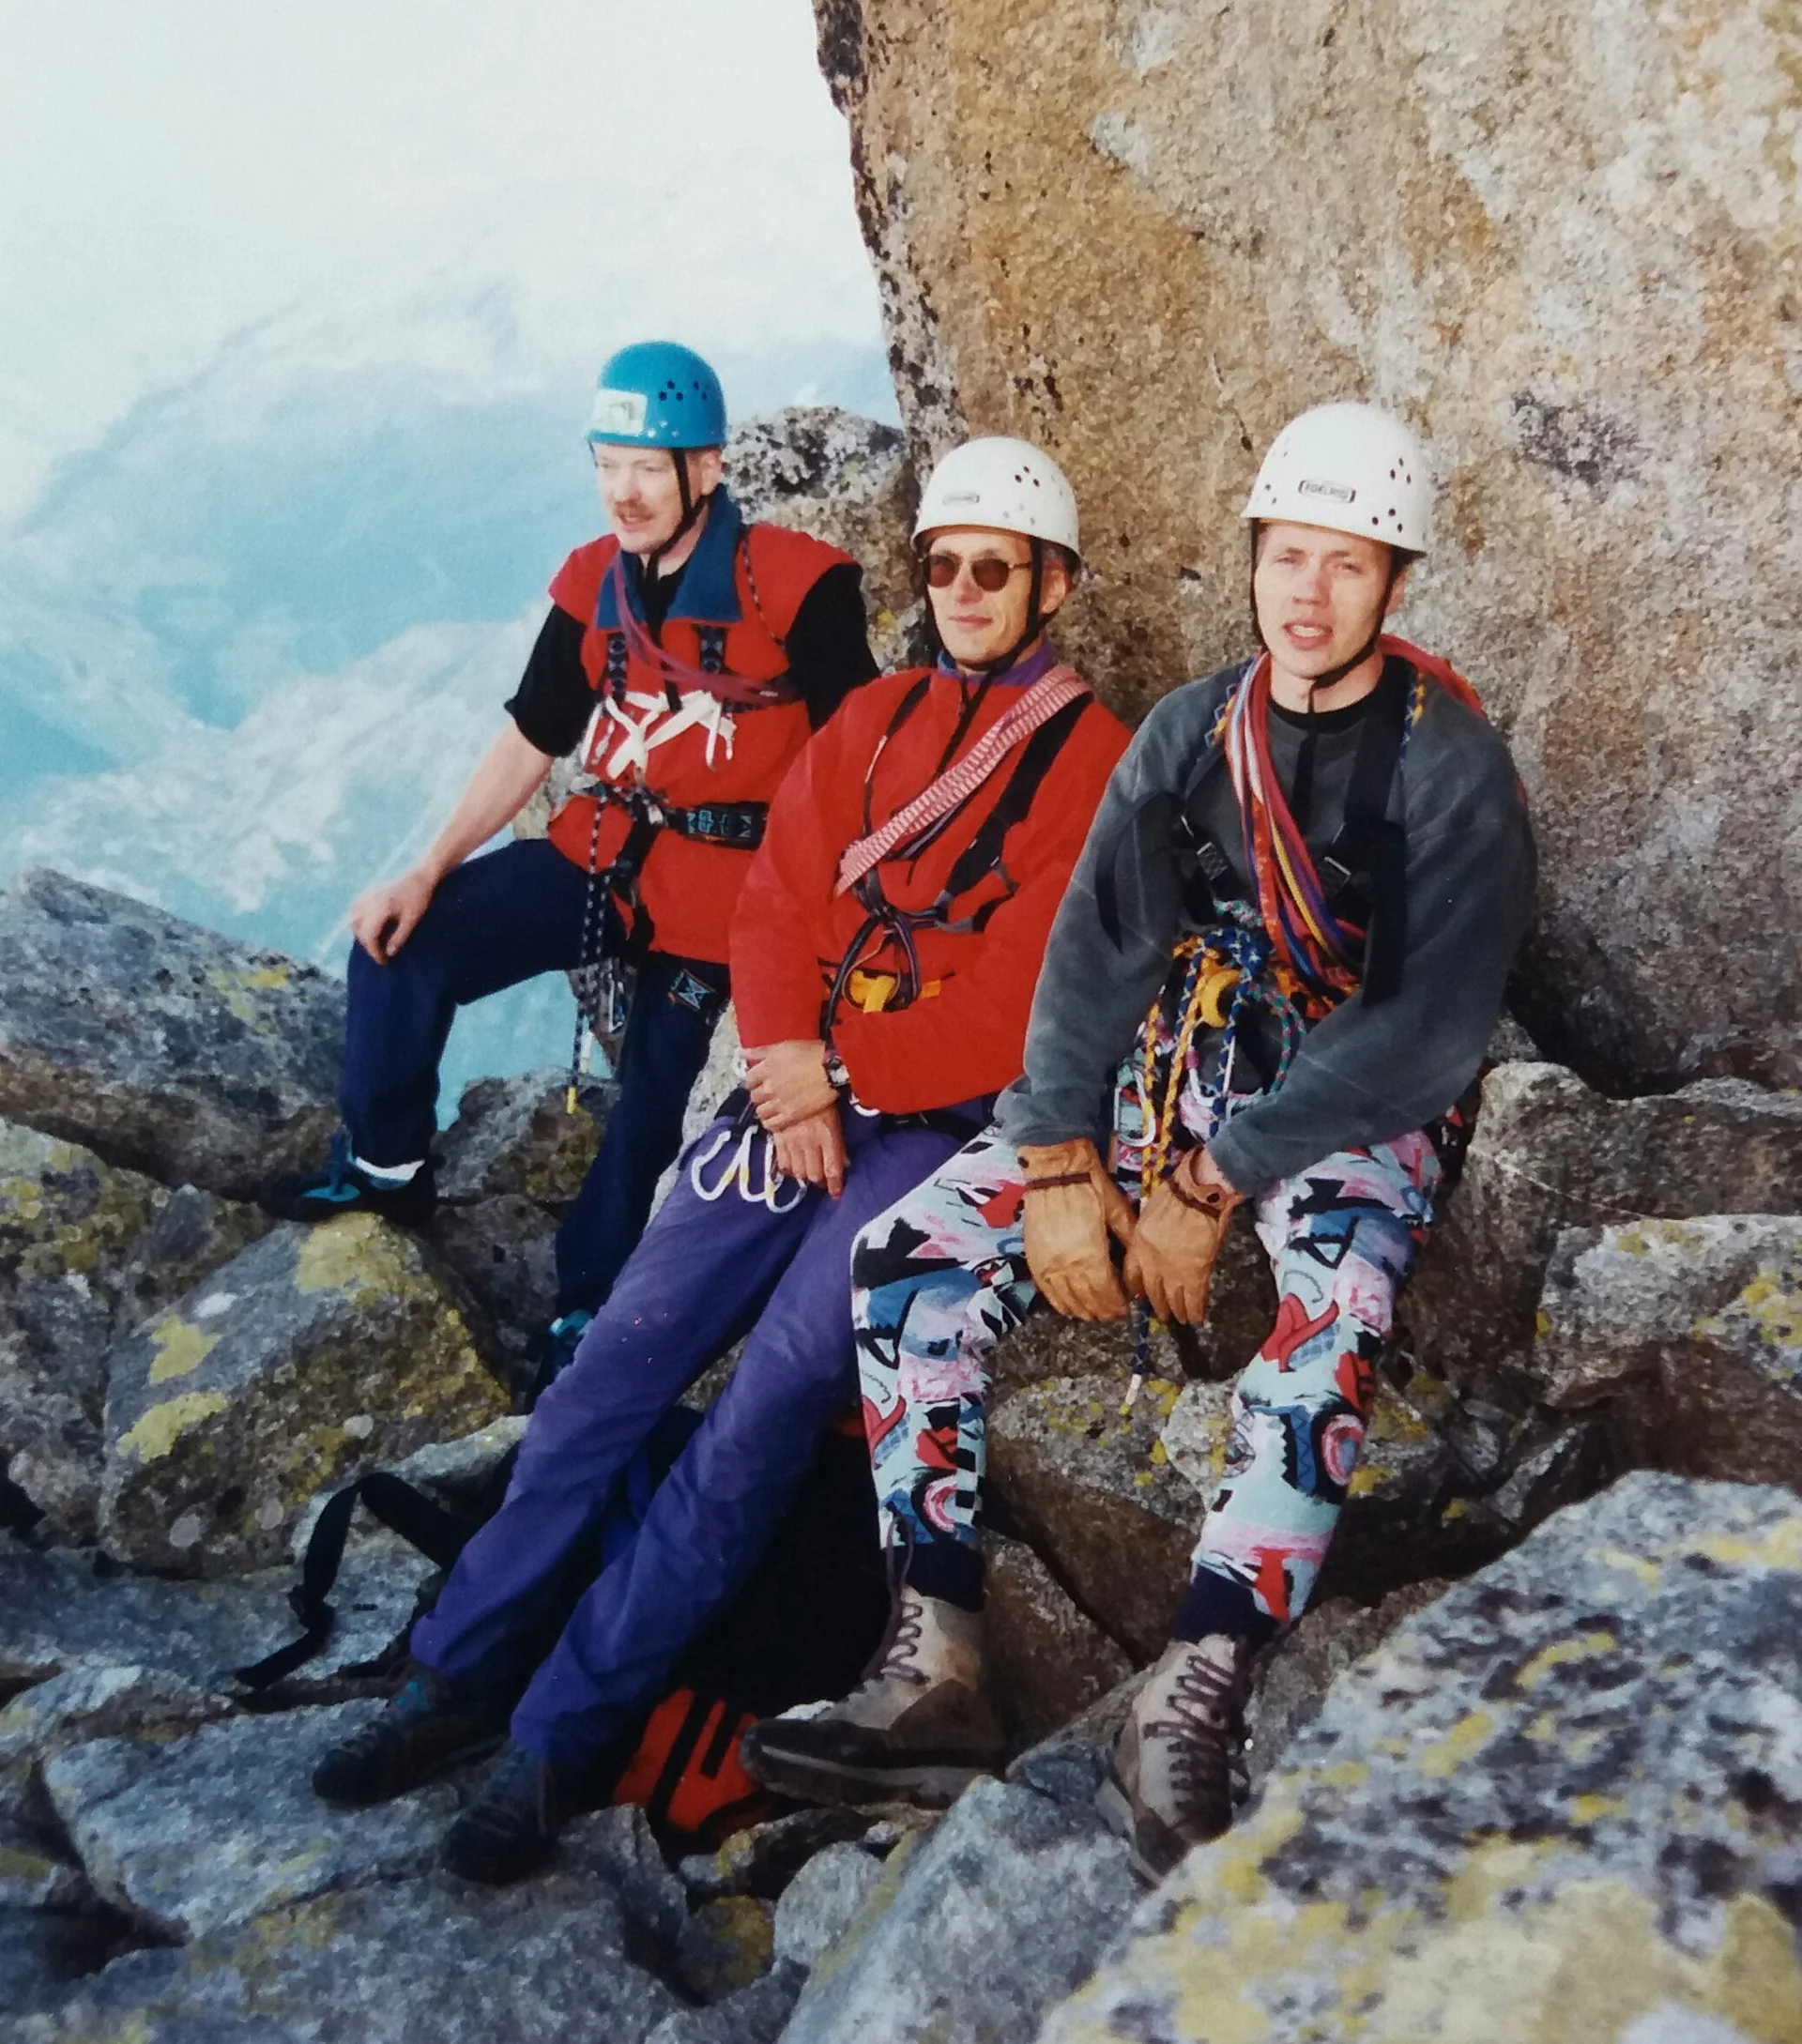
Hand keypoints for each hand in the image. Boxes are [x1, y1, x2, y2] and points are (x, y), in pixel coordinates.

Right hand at [349, 868, 437, 963]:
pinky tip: (369, 928)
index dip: (375, 951)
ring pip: (354, 920)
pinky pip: (355, 910)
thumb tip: (389, 953)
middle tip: (381, 955)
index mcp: (380, 908)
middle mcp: (369, 901)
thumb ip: (399, 938)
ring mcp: (367, 895)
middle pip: (360, 930)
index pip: (369, 936)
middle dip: (368, 945)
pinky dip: (359, 922)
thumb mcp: (412, 921)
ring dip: (361, 935)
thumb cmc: (419, 898)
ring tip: (375, 944)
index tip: (384, 961)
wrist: (420, 876)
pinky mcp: (368, 892)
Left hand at [744, 1040, 839, 1132]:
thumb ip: (760, 1052)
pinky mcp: (790, 1115)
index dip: (754, 1081)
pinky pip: (771, 1124)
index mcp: (766, 1067)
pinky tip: (777, 1118)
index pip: (748, 1079)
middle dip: (760, 1095)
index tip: (760, 1082)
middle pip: (754, 1096)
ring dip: (765, 1109)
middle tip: (768, 1094)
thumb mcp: (784, 1047)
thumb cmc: (812, 1054)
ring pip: (760, 1111)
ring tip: (773, 1107)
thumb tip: (742, 1053)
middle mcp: (769, 1085)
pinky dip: (771, 1122)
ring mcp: (779, 1101)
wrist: (832, 1069)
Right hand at [771, 1107, 846, 1197]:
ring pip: (798, 1171)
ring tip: (807, 1174)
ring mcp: (793, 1140)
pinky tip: (792, 1168)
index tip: (836, 1194)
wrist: (798, 1079)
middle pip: (814, 1174)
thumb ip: (838, 1145)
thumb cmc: (822, 1099)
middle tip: (821, 1181)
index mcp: (828, 1136)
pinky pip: (782, 1162)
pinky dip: (788, 1170)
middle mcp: (810, 1141)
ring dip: (804, 1177)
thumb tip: (844, 1163)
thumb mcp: (835, 1120)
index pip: (832, 1169)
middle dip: (819, 1182)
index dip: (835, 1185)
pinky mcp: (779, 1137)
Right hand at [1018, 1139, 1136, 1320]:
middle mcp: (1068, 1265)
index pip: (1107, 1293)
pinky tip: (1067, 1307)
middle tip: (1112, 1315)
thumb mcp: (1116, 1210)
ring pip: (1066, 1300)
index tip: (1126, 1309)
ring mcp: (1048, 1263)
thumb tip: (1138, 1262)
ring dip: (1082, 1311)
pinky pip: (1046, 1290)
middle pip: (1088, 1300)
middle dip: (1102, 1311)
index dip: (1117, 1305)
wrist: (1054, 1169)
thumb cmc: (1089, 1186)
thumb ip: (1128, 1237)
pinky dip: (1058, 1302)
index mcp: (1091, 1255)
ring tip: (1093, 1314)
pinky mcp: (1034, 1258)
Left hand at [1123, 1147, 1244, 1324]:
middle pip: (1152, 1290)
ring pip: (1173, 1299)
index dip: (1136, 1287)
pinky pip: (1194, 1298)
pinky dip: (1196, 1310)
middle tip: (1161, 1313)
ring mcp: (1173, 1270)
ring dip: (1177, 1311)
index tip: (1138, 1295)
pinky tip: (1197, 1318)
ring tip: (1180, 1319)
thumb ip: (1150, 1232)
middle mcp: (1152, 1261)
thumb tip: (1157, 1241)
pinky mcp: (1195, 1273)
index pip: (1131, 1274)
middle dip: (1157, 1304)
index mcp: (1139, 1243)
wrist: (1198, 1193)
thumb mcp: (1151, 1212)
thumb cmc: (1177, 1193)